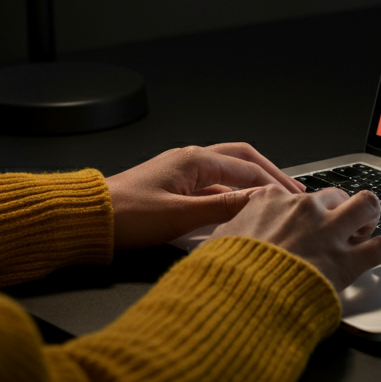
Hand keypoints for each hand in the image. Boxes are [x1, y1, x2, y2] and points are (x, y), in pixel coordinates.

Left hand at [106, 143, 304, 249]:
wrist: (86, 221)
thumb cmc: (125, 217)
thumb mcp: (181, 216)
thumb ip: (225, 208)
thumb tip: (260, 201)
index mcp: (195, 160)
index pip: (249, 170)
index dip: (275, 185)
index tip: (294, 200)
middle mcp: (191, 160)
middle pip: (243, 160)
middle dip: (270, 174)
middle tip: (293, 191)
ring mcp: (182, 172)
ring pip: (229, 171)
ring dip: (253, 182)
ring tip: (273, 197)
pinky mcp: (174, 187)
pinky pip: (213, 185)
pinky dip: (233, 193)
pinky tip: (240, 209)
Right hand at [206, 185, 380, 290]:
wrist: (238, 302)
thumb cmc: (225, 275)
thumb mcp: (219, 241)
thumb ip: (233, 229)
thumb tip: (229, 234)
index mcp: (272, 200)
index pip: (298, 195)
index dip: (305, 212)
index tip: (304, 224)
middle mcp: (304, 209)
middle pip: (335, 195)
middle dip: (340, 210)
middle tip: (339, 228)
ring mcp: (328, 232)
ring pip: (367, 205)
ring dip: (369, 216)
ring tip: (365, 229)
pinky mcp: (346, 260)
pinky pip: (380, 247)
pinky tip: (377, 257)